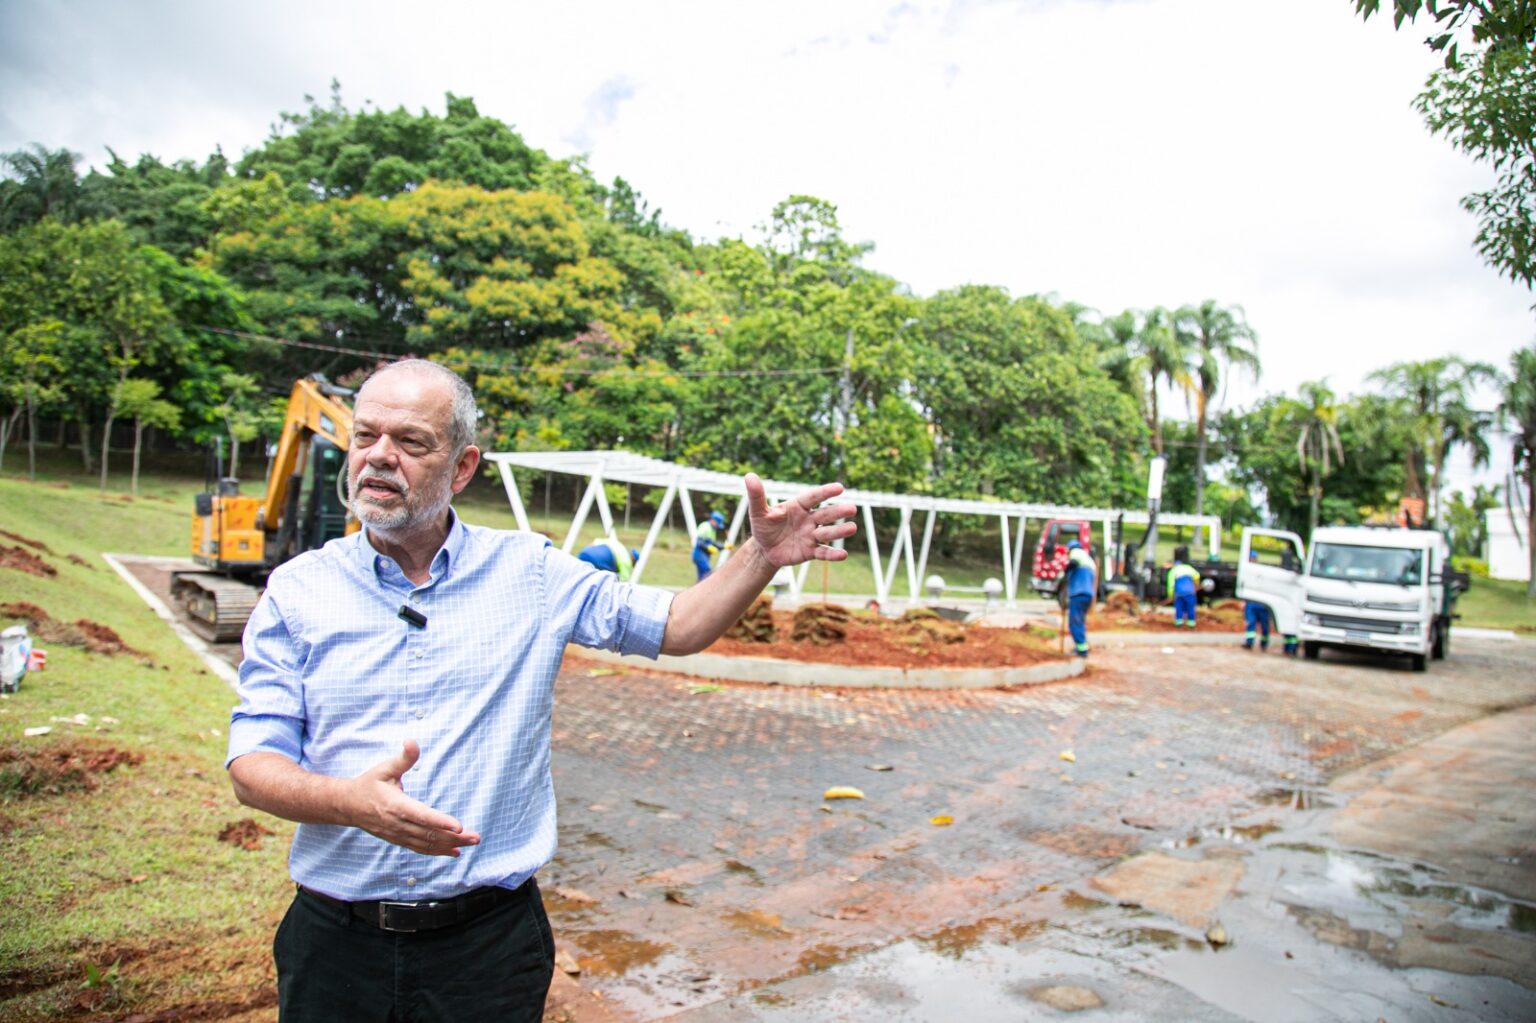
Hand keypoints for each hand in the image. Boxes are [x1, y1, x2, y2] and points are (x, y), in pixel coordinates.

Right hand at [352, 740, 480, 856]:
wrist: (347, 805)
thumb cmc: (369, 784)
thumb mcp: (385, 768)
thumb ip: (403, 758)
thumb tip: (412, 741)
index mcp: (395, 806)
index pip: (421, 816)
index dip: (440, 821)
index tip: (459, 826)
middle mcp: (397, 824)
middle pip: (429, 833)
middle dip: (454, 836)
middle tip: (476, 837)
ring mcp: (398, 834)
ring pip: (427, 844)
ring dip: (451, 845)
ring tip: (471, 842)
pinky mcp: (398, 839)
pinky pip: (420, 848)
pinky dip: (438, 852)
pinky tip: (455, 852)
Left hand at [744, 473, 857, 568]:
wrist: (764, 549)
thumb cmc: (763, 527)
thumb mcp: (757, 512)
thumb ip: (756, 495)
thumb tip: (749, 476)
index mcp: (798, 506)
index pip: (813, 497)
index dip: (826, 492)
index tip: (840, 487)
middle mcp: (809, 519)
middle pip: (825, 514)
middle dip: (838, 512)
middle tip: (852, 509)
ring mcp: (811, 536)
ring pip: (827, 532)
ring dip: (839, 531)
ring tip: (852, 528)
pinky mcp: (810, 552)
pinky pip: (823, 552)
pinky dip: (832, 555)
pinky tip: (843, 555)